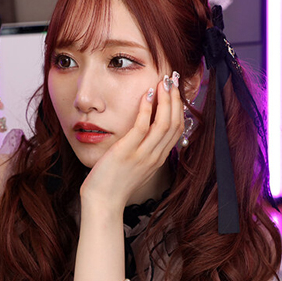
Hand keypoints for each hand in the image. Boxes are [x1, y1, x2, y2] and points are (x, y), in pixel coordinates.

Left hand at [80, 73, 183, 211]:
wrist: (102, 202)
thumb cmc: (114, 184)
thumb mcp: (135, 166)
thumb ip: (143, 150)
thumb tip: (143, 131)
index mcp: (158, 158)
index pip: (177, 129)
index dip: (179, 107)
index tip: (175, 90)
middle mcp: (155, 156)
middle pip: (175, 123)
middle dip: (176, 98)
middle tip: (173, 78)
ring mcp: (142, 155)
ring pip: (164, 123)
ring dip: (166, 99)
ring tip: (164, 81)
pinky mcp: (127, 152)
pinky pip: (143, 127)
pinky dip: (147, 108)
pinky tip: (146, 94)